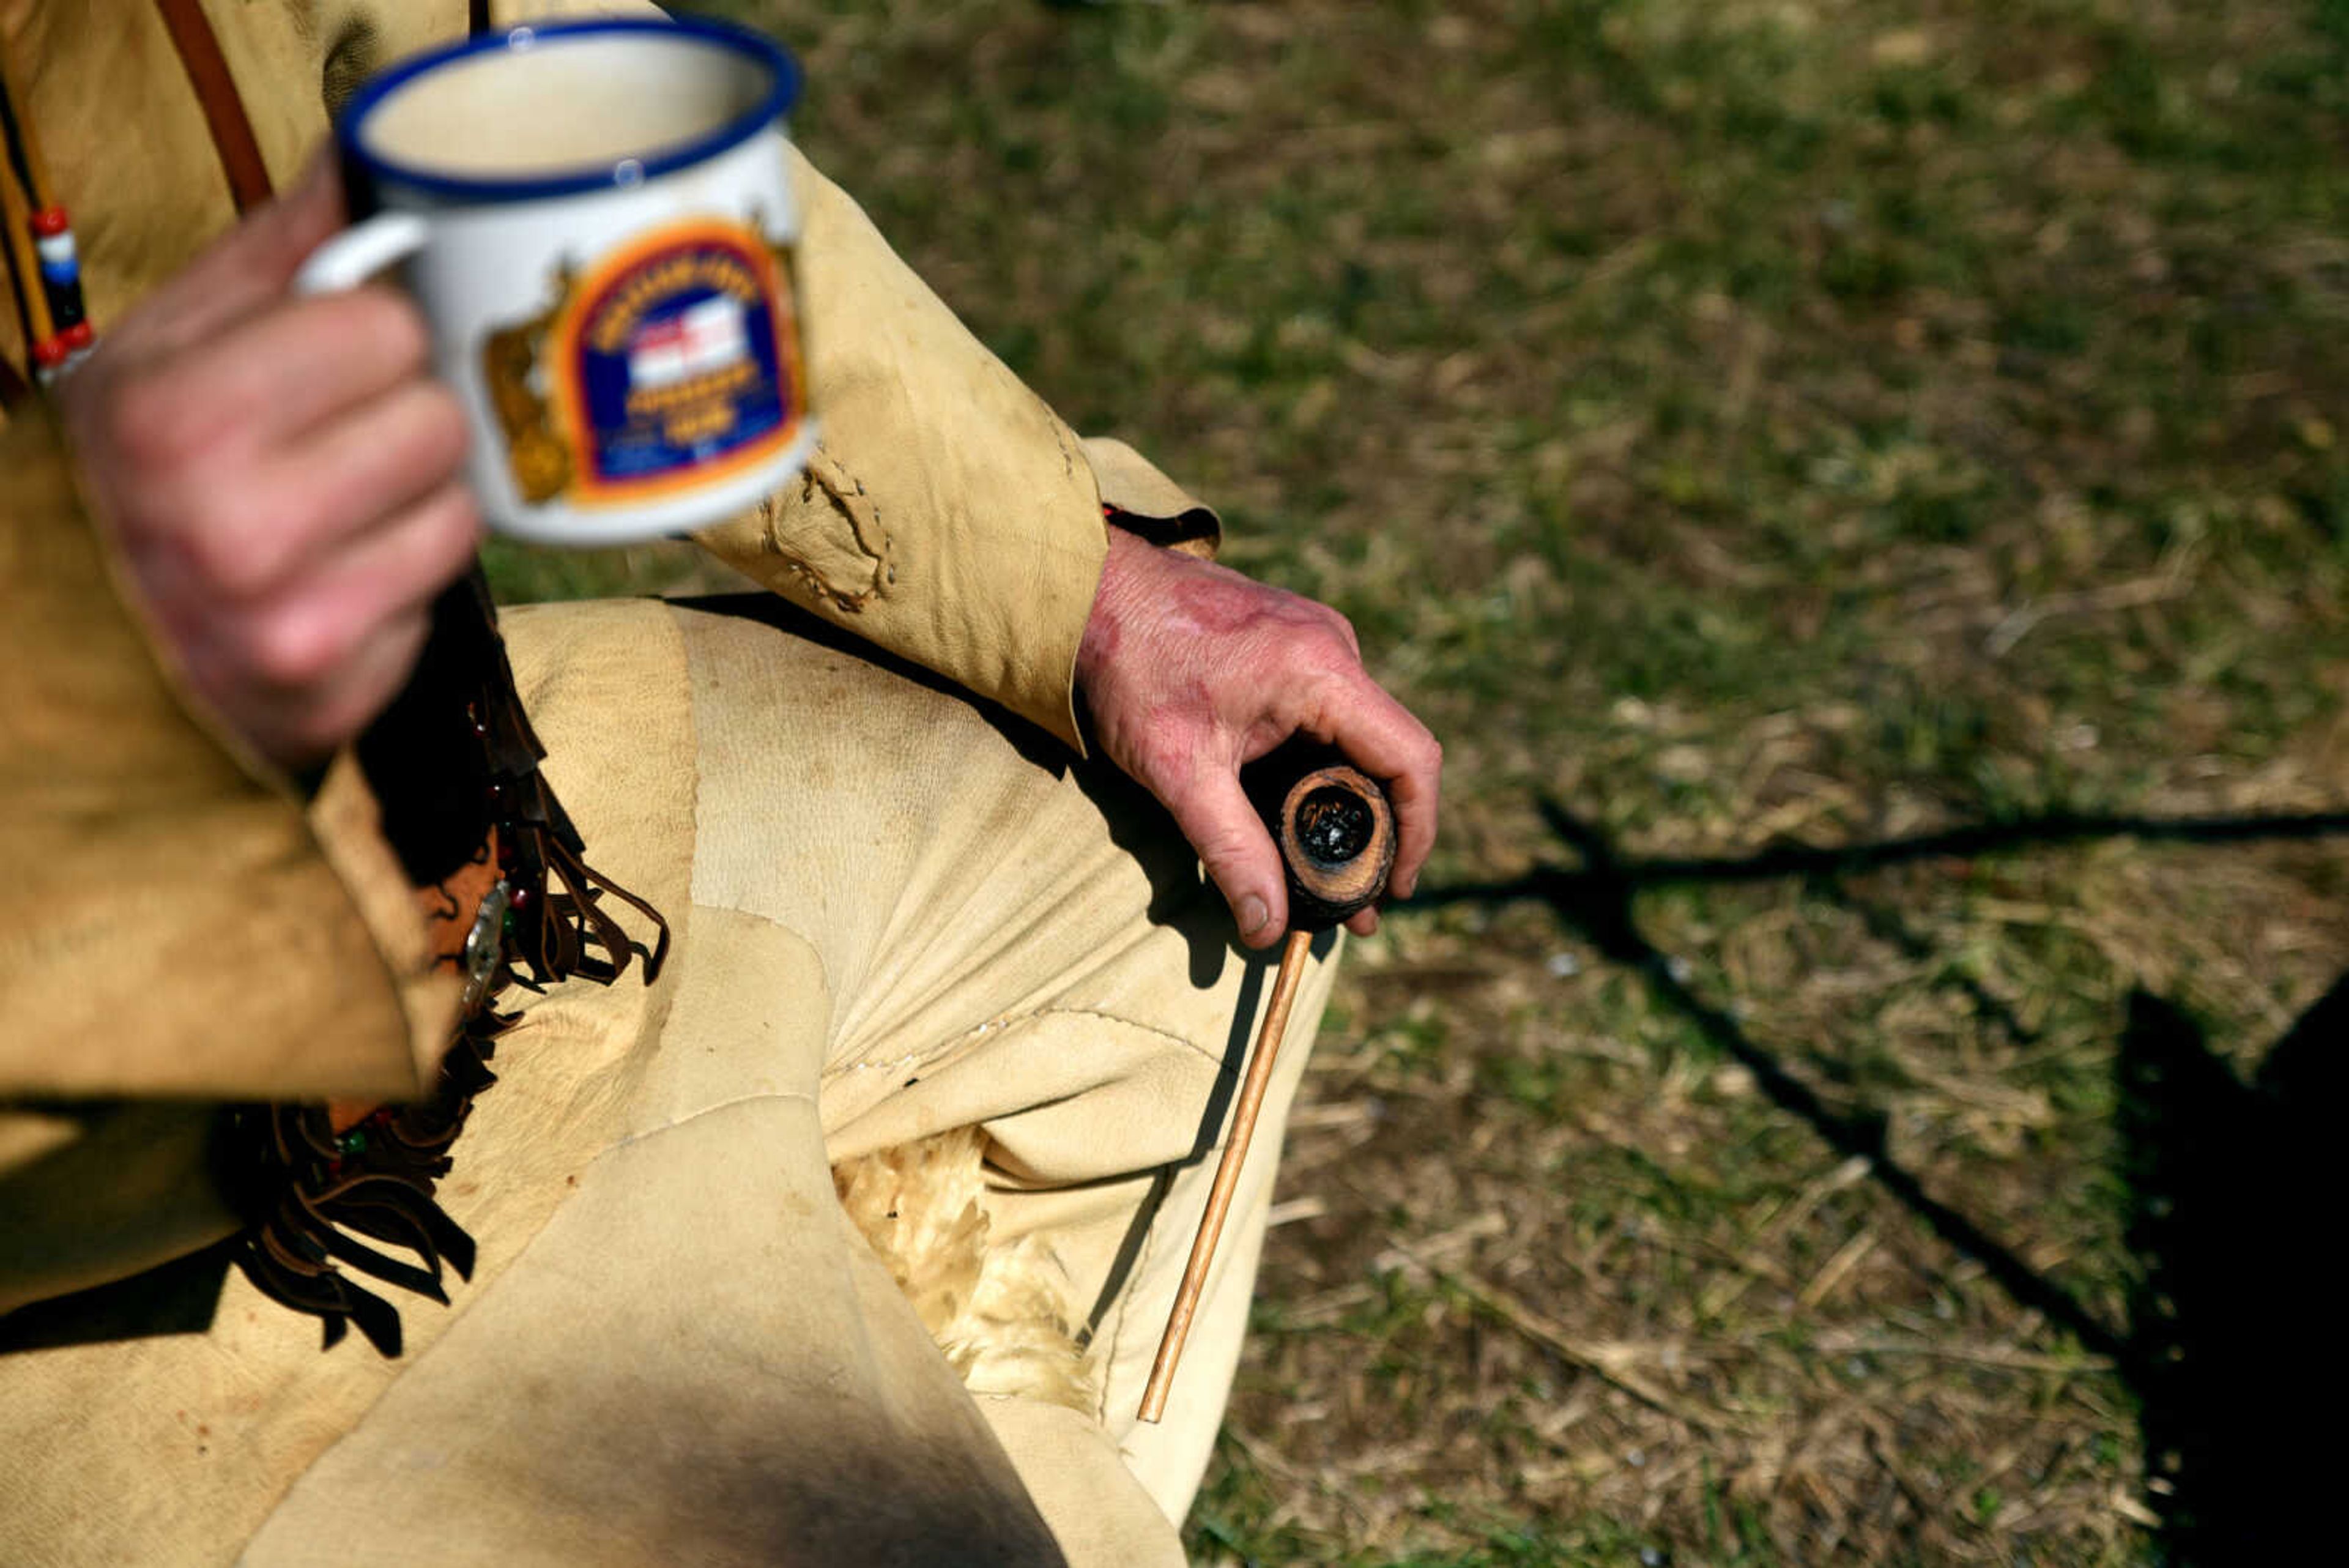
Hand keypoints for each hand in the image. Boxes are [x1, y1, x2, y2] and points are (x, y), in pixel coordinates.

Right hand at [60, 158, 480, 771]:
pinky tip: (338, 577)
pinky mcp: (336, 698)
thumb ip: (279, 253)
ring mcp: (289, 628)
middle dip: (405, 416)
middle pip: (438, 421)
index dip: (376, 334)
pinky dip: (402, 585)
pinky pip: (440, 604)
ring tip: (344, 505)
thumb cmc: (131, 469)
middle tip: (347, 434)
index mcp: (173, 419)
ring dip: (419, 501)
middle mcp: (229, 531)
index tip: (343, 353)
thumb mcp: (166, 343)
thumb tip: (372, 160)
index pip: (385, 330)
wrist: (81, 630)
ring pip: (459, 516)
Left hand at [1077, 529, 1440, 946]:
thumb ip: (1231, 851)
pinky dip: (1320, 767)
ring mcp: (1315, 639)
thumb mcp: (1179, 771)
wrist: (1082, 588)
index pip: (1410, 758)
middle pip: (1388, 754)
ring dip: (1346, 803)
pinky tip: (1292, 812)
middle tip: (1355, 902)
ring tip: (1323, 871)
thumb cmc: (1127, 667)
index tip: (1394, 888)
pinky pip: (1328, 714)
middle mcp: (1334, 647)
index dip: (1417, 832)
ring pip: (1357, 736)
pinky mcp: (1291, 642)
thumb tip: (1267, 929)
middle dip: (1377, 834)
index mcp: (1323, 672)